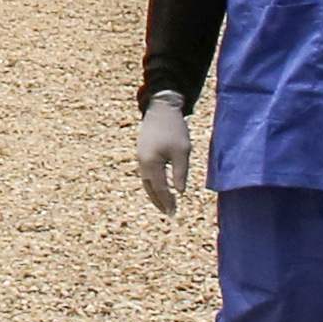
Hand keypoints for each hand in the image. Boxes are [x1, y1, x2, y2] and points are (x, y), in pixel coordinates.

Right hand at [136, 93, 191, 214]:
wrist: (161, 108)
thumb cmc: (174, 129)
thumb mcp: (182, 151)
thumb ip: (180, 173)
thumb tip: (179, 192)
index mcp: (151, 162)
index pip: (159, 188)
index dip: (167, 201)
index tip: (174, 212)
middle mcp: (142, 162)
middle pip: (149, 187)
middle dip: (159, 201)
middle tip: (169, 213)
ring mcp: (140, 157)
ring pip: (146, 181)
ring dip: (154, 194)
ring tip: (164, 203)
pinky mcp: (142, 152)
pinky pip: (146, 174)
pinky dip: (152, 183)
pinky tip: (159, 186)